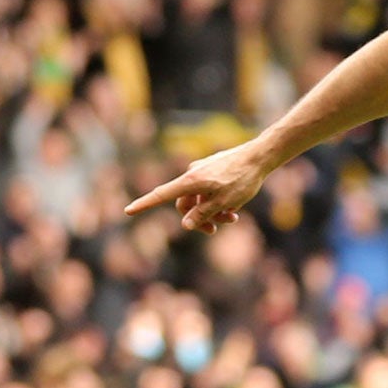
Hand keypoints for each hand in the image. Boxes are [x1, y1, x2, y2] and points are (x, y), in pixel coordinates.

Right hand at [125, 139, 270, 233]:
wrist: (260, 157)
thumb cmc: (242, 179)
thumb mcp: (224, 202)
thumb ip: (203, 214)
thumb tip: (185, 225)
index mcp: (191, 182)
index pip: (161, 195)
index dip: (144, 204)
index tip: (128, 210)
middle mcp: (192, 175)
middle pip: (183, 204)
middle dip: (198, 220)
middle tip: (215, 230)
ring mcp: (202, 172)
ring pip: (199, 199)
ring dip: (212, 212)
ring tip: (233, 218)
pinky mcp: (212, 171)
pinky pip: (208, 191)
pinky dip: (217, 201)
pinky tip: (235, 207)